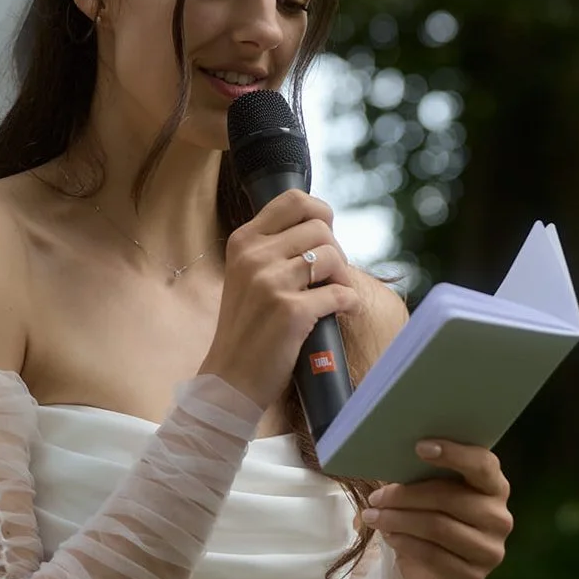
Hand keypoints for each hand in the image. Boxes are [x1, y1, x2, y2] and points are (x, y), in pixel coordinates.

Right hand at [198, 189, 360, 408]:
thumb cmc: (248, 328)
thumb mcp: (246, 276)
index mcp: (244, 241)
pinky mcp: (291, 311)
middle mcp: (255, 256)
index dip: (320, 212)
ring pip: (332, 257)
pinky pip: (340, 293)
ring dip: (343, 278)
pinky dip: (349, 303)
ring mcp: (271, 283)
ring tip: (335, 295)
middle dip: (336, 251)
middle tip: (331, 277)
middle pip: (321, 228)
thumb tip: (322, 227)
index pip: (294, 200)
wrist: (229, 379)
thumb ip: (274, 248)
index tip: (325, 236)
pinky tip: (341, 312)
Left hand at [362, 440, 513, 578]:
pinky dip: (404, 542)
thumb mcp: (432, 494)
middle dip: (407, 495)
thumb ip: (424, 475)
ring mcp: (489, 551)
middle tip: (376, 497)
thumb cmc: (435, 519)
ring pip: (438, 527)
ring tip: (373, 516)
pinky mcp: (472, 578)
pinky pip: (432, 555)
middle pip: (451, 498)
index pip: (483, 464)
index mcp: (495, 487)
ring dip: (399, 519)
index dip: (454, 454)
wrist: (434, 575)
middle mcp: (500, 518)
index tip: (419, 447)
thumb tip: (393, 457)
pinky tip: (388, 535)